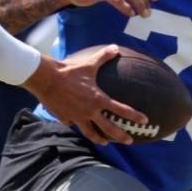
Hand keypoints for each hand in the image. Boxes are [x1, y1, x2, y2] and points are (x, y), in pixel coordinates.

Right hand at [24, 45, 146, 144]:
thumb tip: (115, 47)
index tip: (144, 120)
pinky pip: (72, 124)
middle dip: (121, 136)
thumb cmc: (69, 71)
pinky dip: (76, 125)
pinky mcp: (65, 118)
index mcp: (98, 99)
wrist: (47, 79)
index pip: (121, 110)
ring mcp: (77, 117)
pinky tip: (77, 125)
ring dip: (99, 139)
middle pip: (109, 129)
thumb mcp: (89, 63)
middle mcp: (90, 111)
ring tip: (105, 143)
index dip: (134, 116)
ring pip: (91, 133)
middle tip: (129, 141)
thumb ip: (103, 57)